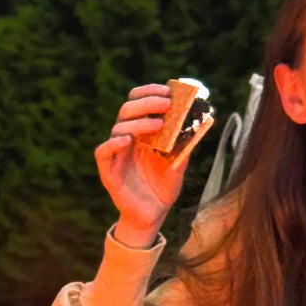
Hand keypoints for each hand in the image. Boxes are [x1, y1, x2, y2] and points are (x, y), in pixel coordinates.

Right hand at [95, 83, 214, 245]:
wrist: (153, 216)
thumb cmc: (164, 187)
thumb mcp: (180, 162)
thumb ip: (186, 141)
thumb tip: (203, 118)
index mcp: (141, 132)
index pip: (138, 102)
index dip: (150, 92)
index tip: (168, 90)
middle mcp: (126, 139)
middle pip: (127, 110)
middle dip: (147, 103)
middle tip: (166, 103)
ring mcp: (116, 154)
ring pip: (118, 128)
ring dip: (139, 122)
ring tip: (159, 124)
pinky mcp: (108, 171)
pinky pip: (102, 152)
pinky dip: (113, 143)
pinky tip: (128, 140)